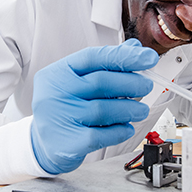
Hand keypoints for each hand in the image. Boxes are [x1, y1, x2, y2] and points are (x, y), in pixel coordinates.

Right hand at [31, 39, 158, 174]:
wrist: (42, 144)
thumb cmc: (64, 108)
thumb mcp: (78, 82)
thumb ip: (105, 65)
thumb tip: (134, 48)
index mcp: (58, 73)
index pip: (93, 57)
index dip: (124, 56)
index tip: (149, 57)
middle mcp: (55, 93)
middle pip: (101, 82)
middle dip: (131, 83)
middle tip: (146, 85)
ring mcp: (60, 118)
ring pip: (104, 110)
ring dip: (130, 109)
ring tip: (140, 110)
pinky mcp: (68, 143)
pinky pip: (102, 135)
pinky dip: (120, 130)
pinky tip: (126, 127)